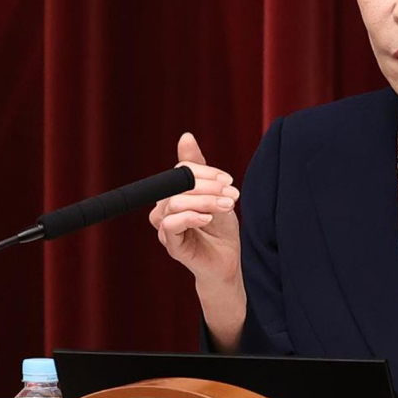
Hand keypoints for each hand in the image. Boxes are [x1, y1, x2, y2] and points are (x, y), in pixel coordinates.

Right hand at [149, 132, 241, 287]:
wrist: (228, 261)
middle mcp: (165, 208)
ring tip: (226, 207)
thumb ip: (200, 169)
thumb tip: (185, 136)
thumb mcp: (215, 194)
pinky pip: (170, 224)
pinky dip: (190, 217)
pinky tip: (209, 219)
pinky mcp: (171, 244)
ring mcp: (166, 227)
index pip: (182, 171)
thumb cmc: (220, 229)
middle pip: (179, 185)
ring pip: (175, 203)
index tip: (228, 181)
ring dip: (204, 201)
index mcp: (175, 193)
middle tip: (232, 195)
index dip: (206, 172)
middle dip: (208, 187)